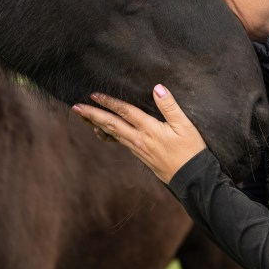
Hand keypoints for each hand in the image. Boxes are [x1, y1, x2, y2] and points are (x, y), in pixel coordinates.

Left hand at [71, 84, 207, 182]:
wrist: (193, 180)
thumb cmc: (192, 151)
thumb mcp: (185, 126)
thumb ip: (170, 106)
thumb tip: (157, 88)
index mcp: (149, 130)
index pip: (125, 112)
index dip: (109, 102)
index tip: (94, 95)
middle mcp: (139, 140)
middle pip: (111, 124)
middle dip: (93, 115)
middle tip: (76, 108)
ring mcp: (138, 149)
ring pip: (112, 134)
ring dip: (96, 124)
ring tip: (83, 117)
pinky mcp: (141, 156)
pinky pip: (119, 143)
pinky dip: (107, 135)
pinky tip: (101, 132)